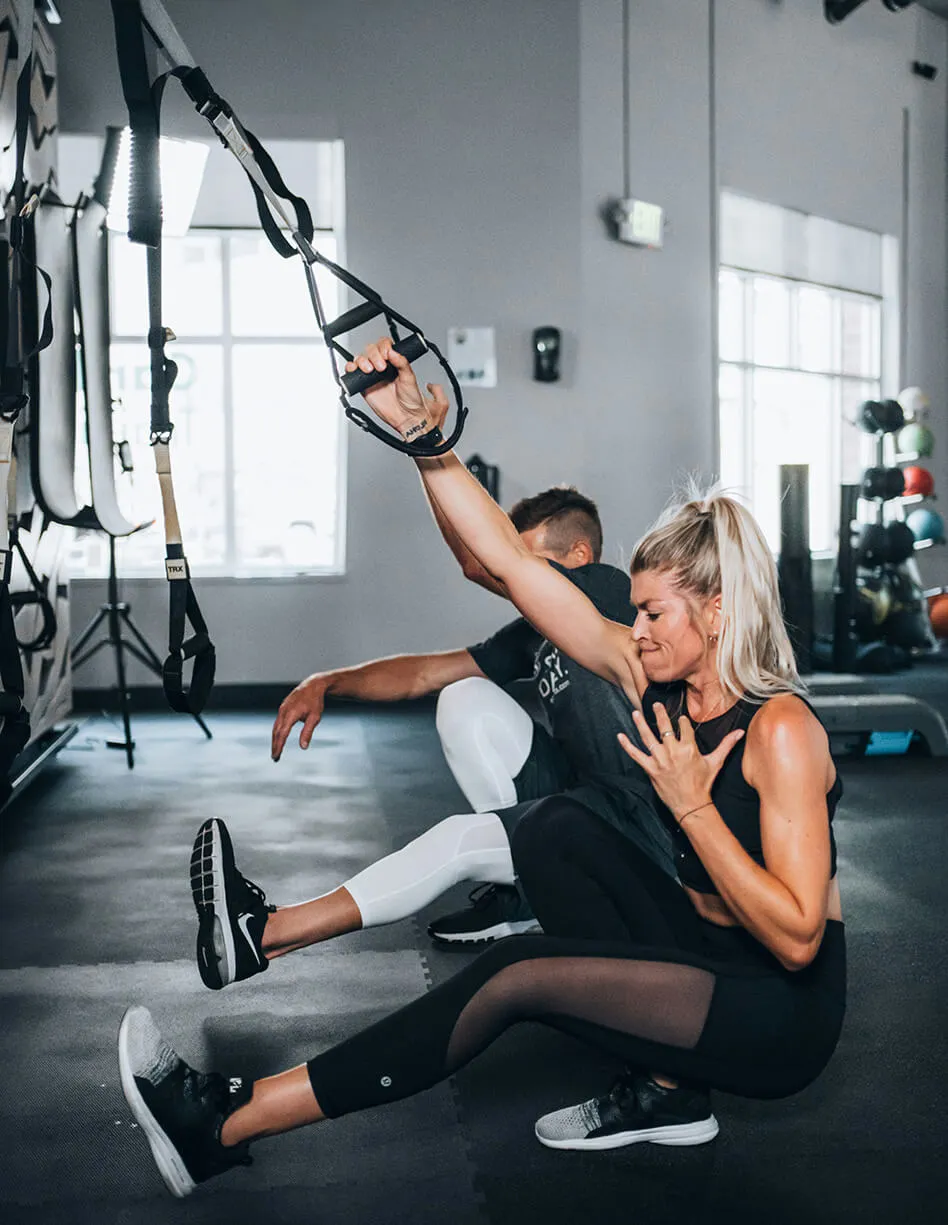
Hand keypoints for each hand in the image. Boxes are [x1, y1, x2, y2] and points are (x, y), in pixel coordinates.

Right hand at [271, 674, 329, 760]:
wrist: (313, 686)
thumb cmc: (315, 702)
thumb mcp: (315, 718)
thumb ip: (307, 733)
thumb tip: (303, 747)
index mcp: (290, 714)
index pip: (282, 734)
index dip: (279, 746)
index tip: (277, 756)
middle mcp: (283, 711)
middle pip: (276, 732)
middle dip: (275, 745)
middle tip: (275, 758)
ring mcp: (282, 709)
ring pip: (275, 727)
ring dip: (275, 739)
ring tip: (276, 750)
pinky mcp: (283, 707)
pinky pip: (278, 721)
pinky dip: (277, 731)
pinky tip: (279, 738)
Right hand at [345, 337, 447, 441]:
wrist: (405, 417)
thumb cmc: (411, 399)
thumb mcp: (410, 377)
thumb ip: (402, 363)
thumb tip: (392, 351)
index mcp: (394, 361)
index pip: (384, 345)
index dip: (383, 346)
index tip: (387, 355)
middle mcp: (381, 366)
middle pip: (370, 350)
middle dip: (374, 355)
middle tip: (381, 368)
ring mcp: (371, 375)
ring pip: (360, 359)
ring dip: (362, 361)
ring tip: (370, 370)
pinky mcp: (363, 385)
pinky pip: (352, 373)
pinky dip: (349, 368)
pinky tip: (354, 370)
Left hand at [617, 702, 743, 822]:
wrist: (691, 804)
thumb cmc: (704, 783)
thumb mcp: (715, 762)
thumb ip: (726, 745)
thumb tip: (741, 732)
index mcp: (689, 748)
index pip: (684, 727)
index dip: (683, 722)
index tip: (681, 718)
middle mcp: (673, 751)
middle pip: (664, 727)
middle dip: (659, 714)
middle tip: (655, 704)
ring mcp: (660, 760)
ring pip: (648, 737)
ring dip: (640, 724)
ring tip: (635, 712)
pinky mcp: (650, 769)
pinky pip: (635, 755)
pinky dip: (627, 745)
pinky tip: (620, 736)